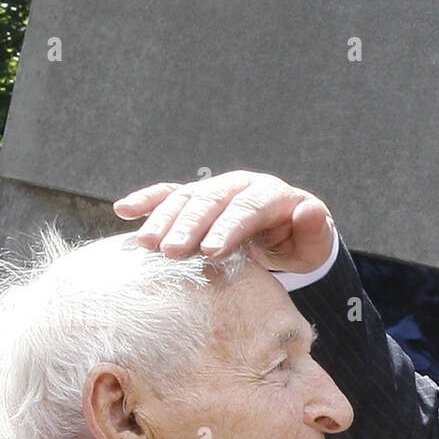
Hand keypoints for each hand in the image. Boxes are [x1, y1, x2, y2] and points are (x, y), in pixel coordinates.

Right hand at [112, 170, 334, 271]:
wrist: (287, 234)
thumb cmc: (301, 243)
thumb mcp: (314, 242)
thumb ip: (315, 228)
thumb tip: (310, 209)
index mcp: (270, 195)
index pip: (247, 209)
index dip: (228, 228)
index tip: (211, 251)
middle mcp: (238, 186)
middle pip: (210, 202)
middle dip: (189, 226)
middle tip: (171, 252)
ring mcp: (215, 191)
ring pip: (185, 199)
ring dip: (163, 219)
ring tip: (146, 244)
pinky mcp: (196, 200)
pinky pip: (168, 196)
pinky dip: (146, 202)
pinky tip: (123, 211)